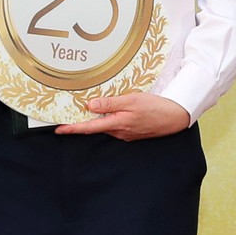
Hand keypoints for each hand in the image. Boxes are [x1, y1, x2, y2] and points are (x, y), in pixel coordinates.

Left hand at [55, 91, 192, 139]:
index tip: (59, 129)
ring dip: (98, 119)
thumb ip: (110, 103)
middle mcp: (119, 132)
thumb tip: (90, 105)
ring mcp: (126, 134)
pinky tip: (112, 112)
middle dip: (84, 122)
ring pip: (106, 126)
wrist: (176, 117)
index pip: (89, 128)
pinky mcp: (132, 132)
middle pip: (96, 127)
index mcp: (117, 124)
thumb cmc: (156, 107)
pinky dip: (110, 119)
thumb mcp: (132, 100)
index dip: (73, 129)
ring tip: (91, 108)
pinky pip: (116, 126)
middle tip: (70, 113)